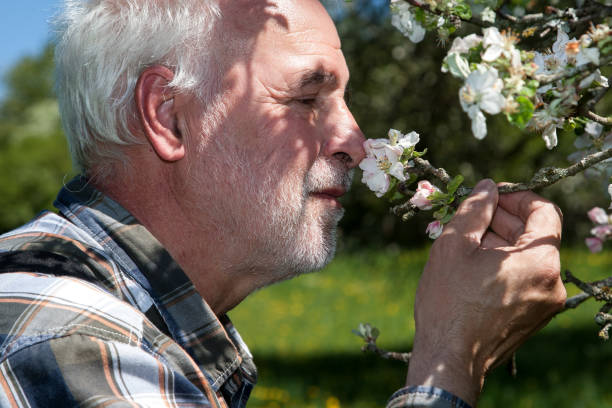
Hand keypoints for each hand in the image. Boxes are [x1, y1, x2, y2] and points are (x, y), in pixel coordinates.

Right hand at [406, 179, 565, 405]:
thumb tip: (487, 187)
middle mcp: (552, 283)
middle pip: (535, 236)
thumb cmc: (448, 301)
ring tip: (467, 242)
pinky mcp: (534, 318)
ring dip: (501, 244)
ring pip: (528, 259)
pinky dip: (504, 267)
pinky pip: (524, 280)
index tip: (490, 196)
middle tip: (472, 216)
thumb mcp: (454, 244)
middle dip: (503, 221)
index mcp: (540, 261)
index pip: (544, 212)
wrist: (449, 359)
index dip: (516, 197)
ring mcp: (545, 304)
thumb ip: (475, 209)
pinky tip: (473, 267)